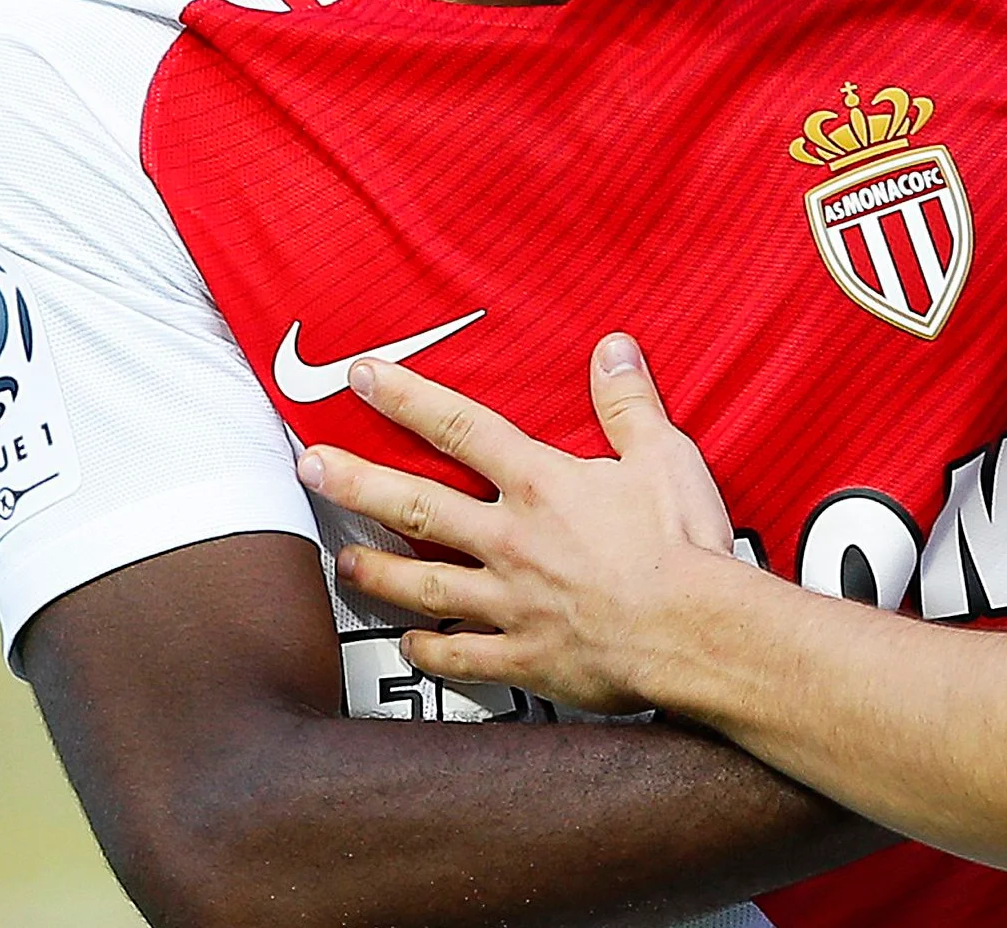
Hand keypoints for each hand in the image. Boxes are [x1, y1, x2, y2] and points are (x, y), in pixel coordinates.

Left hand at [296, 336, 734, 717]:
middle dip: (356, 482)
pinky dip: (430, 654)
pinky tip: (409, 647)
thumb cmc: (684, 544)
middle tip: (310, 467)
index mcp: (542, 485)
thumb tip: (612, 347)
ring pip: (424, 585)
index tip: (361, 376)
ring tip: (341, 561)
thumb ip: (629, 403)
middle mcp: (512, 540)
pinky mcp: (524, 657)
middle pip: (417, 505)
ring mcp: (511, 603)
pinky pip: (461, 659)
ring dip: (377, 571)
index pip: (460, 427)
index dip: (406, 397)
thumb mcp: (665, 455)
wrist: (695, 634)